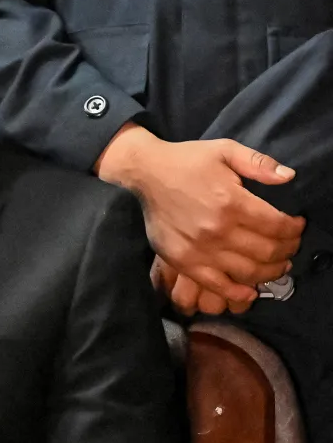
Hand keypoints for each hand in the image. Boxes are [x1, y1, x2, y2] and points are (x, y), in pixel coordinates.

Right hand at [97, 124, 304, 303]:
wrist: (145, 172)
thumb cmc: (186, 160)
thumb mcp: (224, 150)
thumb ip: (258, 162)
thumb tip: (289, 177)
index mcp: (231, 201)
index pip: (277, 226)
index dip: (295, 229)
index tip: (298, 226)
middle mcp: (217, 229)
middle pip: (267, 252)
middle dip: (288, 251)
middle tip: (291, 246)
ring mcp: (199, 249)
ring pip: (248, 272)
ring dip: (270, 272)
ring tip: (277, 265)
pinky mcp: (183, 261)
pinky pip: (216, 285)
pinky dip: (238, 293)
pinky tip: (250, 291)